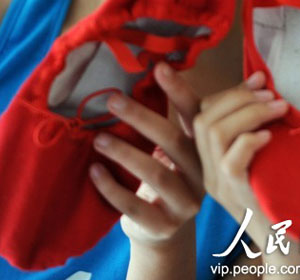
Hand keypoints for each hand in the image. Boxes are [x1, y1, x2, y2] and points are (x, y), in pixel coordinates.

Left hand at [88, 62, 203, 246]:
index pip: (196, 115)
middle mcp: (203, 173)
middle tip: (112, 100)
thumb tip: (146, 73)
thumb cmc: (164, 177)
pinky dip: (112, 188)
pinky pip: (136, 207)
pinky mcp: (165, 226)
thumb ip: (167, 121)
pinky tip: (94, 171)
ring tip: (98, 138)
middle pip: (174, 141)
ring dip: (124, 153)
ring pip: (156, 174)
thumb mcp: (172, 150)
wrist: (163, 232)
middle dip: (142, 118)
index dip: (179, 91)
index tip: (159, 68)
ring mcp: (186, 202)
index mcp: (205, 148)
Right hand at [193, 70, 288, 245]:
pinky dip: (250, 140)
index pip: (199, 114)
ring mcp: (218, 184)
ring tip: (278, 107)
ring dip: (248, 112)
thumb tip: (264, 82)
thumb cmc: (281, 195)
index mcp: (210, 161)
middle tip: (271, 92)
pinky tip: (271, 136)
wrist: (287, 245)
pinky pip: (231, 160)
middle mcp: (207, 172)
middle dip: (238, 96)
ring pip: (214, 133)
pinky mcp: (235, 194)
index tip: (258, 76)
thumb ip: (258, 125)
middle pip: (204, 119)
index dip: (225, 90)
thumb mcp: (265, 156)